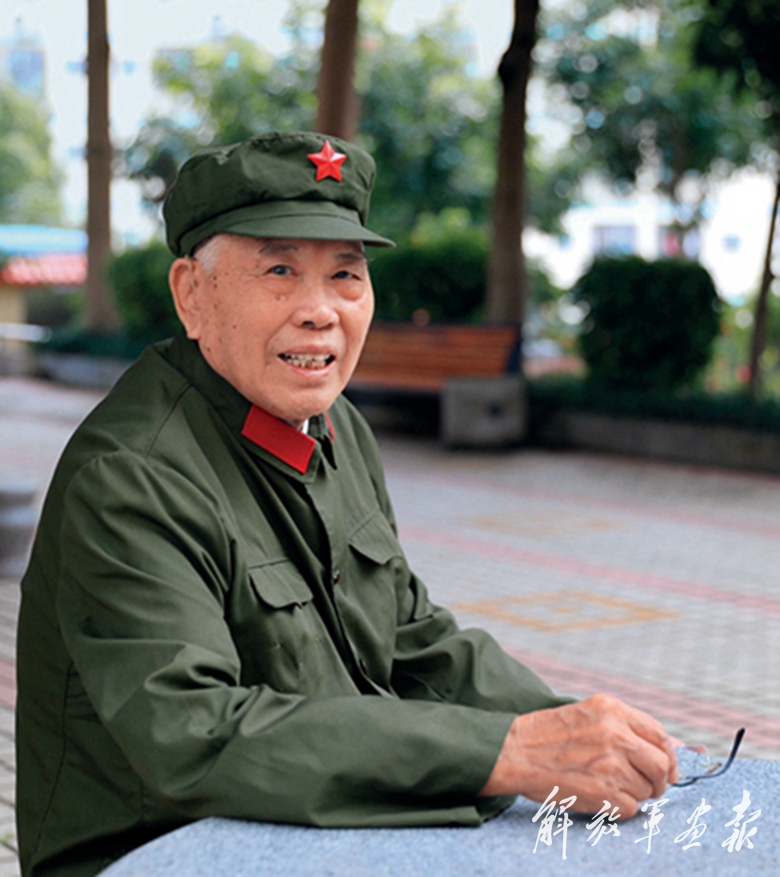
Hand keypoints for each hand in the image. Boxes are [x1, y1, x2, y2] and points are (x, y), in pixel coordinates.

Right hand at [478, 693, 678, 816]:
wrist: (515, 751)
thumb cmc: (549, 734)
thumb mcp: (589, 714)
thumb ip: (626, 726)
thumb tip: (677, 748)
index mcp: (611, 709)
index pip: (660, 735)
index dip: (669, 756)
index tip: (667, 768)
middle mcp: (615, 734)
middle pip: (662, 765)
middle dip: (660, 780)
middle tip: (648, 786)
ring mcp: (610, 764)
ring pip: (646, 790)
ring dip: (634, 793)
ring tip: (607, 785)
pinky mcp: (602, 792)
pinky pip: (631, 809)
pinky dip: (619, 808)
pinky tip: (599, 795)